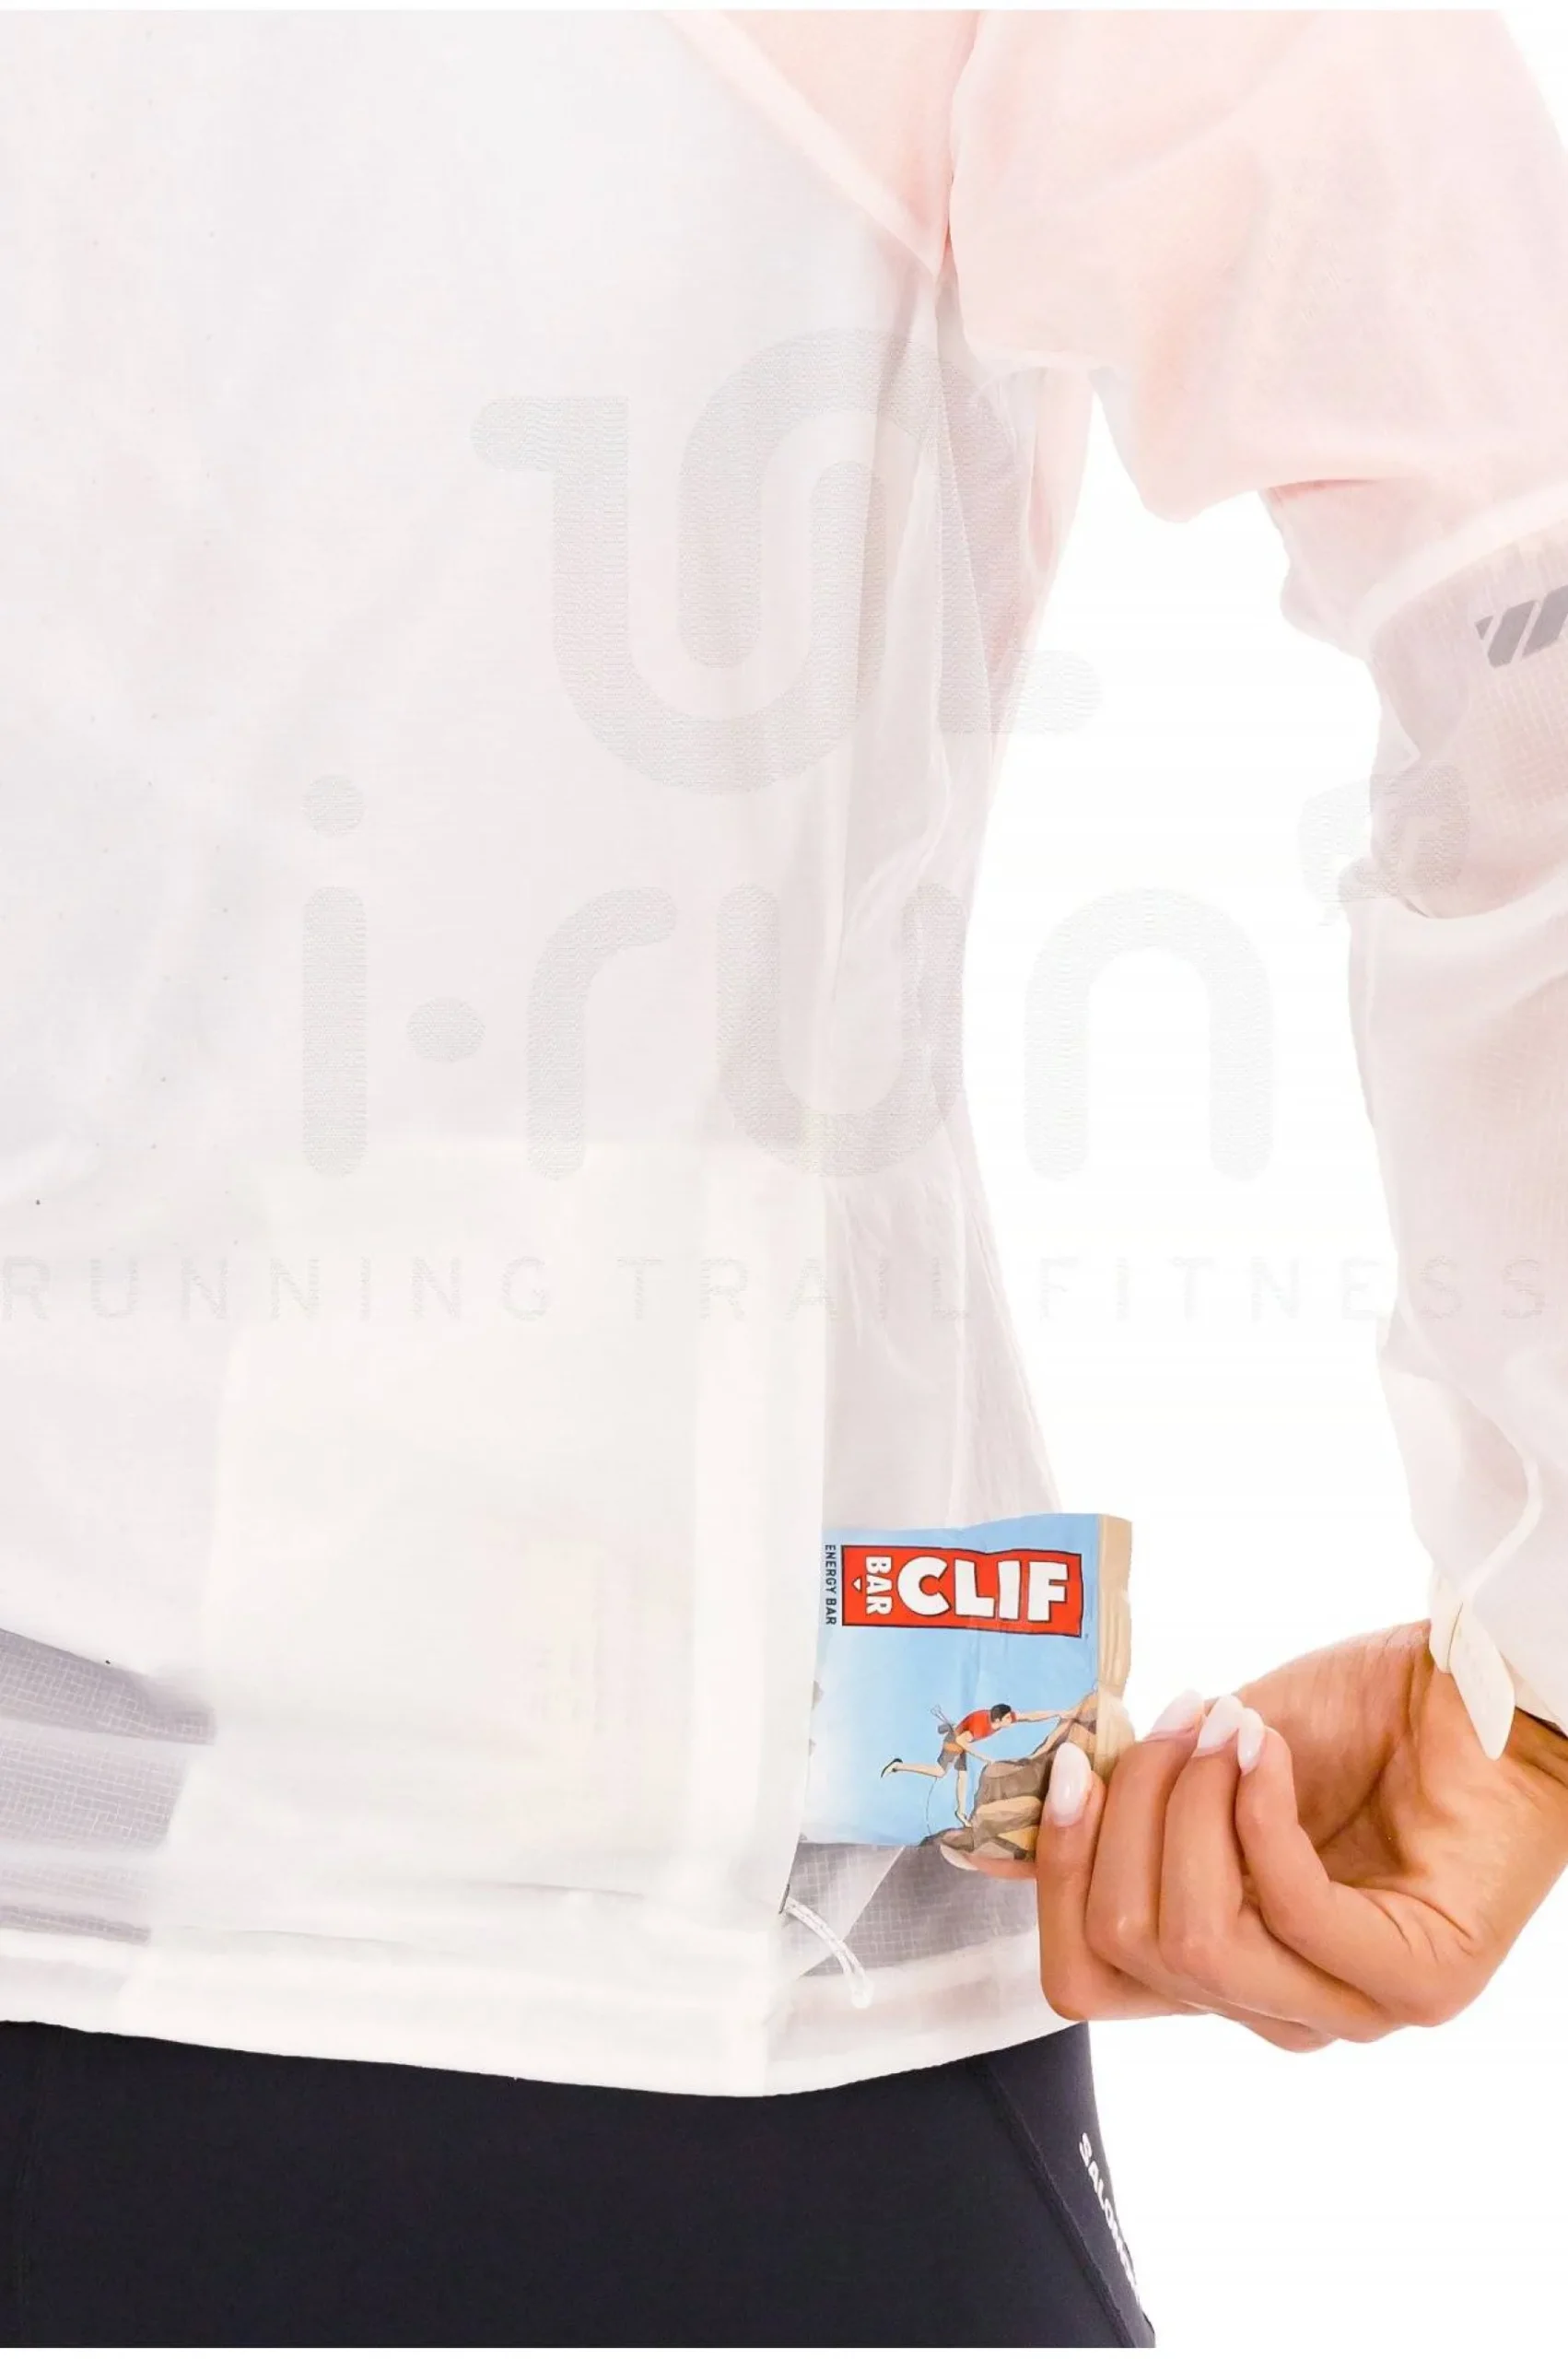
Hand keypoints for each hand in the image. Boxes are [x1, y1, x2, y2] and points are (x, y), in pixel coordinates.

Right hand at [970, 1622, 1567, 2049]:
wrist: (1480, 1690)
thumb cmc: (1357, 1721)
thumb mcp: (1202, 1768)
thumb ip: (1120, 1813)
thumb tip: (995, 1837)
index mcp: (1219, 1968)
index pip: (1085, 1977)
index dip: (1053, 1874)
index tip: (1066, 1765)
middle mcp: (1277, 2006)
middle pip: (1126, 1950)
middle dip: (1127, 1812)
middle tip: (1172, 1717)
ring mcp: (1349, 2006)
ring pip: (1197, 1941)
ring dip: (1189, 1803)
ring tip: (1227, 1721)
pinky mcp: (1414, 1980)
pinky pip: (1289, 1908)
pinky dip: (1258, 1811)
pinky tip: (1268, 1748)